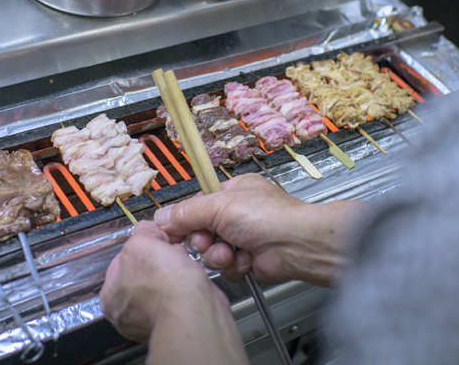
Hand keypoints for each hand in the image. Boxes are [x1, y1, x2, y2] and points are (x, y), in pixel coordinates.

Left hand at [100, 221, 211, 341]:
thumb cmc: (164, 286)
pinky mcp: (177, 317)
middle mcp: (130, 312)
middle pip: (144, 269)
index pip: (121, 260)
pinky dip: (187, 282)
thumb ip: (140, 233)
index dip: (140, 244)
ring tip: (182, 265)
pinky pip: (180, 291)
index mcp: (111, 297)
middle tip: (168, 253)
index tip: (151, 238)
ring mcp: (154, 317)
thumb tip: (146, 230)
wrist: (194, 310)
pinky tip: (190, 278)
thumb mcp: (141, 243)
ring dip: (175, 267)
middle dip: (159, 257)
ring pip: (164, 280)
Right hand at [154, 173, 363, 286]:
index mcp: (231, 192)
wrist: (297, 245)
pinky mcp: (248, 260)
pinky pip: (226, 267)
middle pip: (200, 231)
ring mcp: (243, 238)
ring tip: (229, 251)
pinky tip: (244, 260)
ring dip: (217, 254)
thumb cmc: (269, 216)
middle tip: (207, 240)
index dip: (184, 220)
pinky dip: (233, 265)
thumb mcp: (219, 205)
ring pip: (211, 252)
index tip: (172, 231)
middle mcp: (237, 214)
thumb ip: (186, 212)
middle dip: (202, 239)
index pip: (196, 206)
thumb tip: (161, 217)